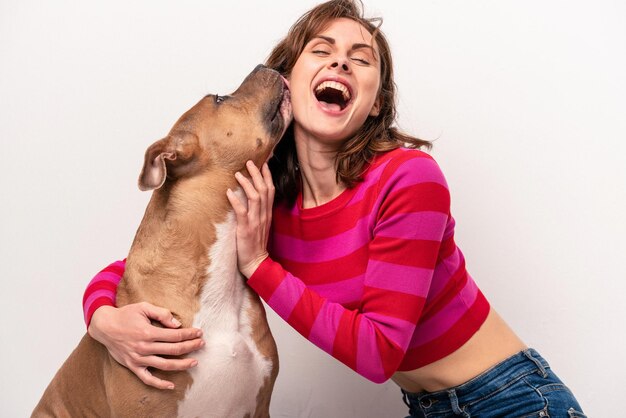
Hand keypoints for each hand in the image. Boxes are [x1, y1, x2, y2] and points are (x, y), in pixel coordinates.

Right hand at [88, 303, 203, 389]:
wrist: (104, 326)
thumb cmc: (125, 315)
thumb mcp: (143, 307)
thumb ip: (161, 314)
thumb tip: (177, 324)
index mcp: (148, 332)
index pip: (175, 335)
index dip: (189, 334)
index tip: (199, 333)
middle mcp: (144, 347)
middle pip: (173, 350)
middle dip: (190, 347)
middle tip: (201, 344)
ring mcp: (138, 358)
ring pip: (164, 365)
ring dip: (182, 365)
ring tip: (194, 362)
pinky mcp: (133, 366)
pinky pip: (147, 378)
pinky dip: (159, 384)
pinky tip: (171, 385)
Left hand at [226, 161, 273, 277]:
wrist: (256, 262)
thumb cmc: (255, 243)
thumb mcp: (260, 224)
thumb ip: (257, 211)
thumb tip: (250, 196)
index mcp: (267, 213)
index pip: (270, 190)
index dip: (267, 176)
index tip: (263, 163)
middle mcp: (263, 215)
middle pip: (264, 190)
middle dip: (257, 174)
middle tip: (249, 162)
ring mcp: (256, 221)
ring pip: (255, 198)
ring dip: (247, 184)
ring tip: (238, 174)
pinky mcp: (246, 229)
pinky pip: (242, 212)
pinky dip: (236, 201)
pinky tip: (229, 193)